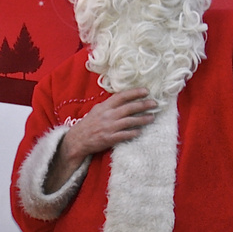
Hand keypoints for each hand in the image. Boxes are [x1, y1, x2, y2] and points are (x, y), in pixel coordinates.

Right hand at [44, 89, 158, 191]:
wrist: (77, 140)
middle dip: (144, 105)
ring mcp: (109, 127)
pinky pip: (125, 135)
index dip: (135, 93)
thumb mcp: (97, 110)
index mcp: (105, 106)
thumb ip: (110, 105)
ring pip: (130, 121)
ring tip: (152, 117)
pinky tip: (140, 131)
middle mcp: (108, 115)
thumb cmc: (89, 124)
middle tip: (155, 104)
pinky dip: (134, 132)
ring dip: (143, 119)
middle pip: (129, 108)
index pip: (122, 96)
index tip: (146, 91)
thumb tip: (123, 98)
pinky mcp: (109, 139)